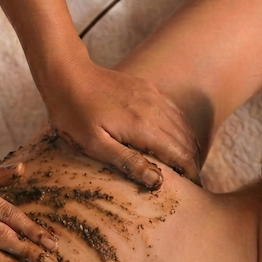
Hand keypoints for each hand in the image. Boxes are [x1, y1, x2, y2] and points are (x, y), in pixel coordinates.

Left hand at [42, 58, 198, 187]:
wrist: (68, 74)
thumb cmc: (74, 114)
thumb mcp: (94, 145)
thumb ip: (127, 162)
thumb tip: (157, 180)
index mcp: (143, 127)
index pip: (181, 154)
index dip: (191, 173)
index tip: (194, 187)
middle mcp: (155, 110)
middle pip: (186, 141)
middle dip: (192, 163)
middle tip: (191, 182)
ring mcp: (153, 97)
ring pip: (183, 126)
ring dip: (188, 147)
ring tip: (186, 166)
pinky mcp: (148, 89)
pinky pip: (174, 112)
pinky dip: (181, 130)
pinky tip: (176, 141)